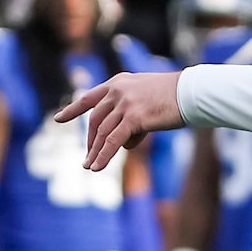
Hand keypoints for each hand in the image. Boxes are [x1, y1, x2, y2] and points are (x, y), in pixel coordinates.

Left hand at [54, 70, 183, 172]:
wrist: (192, 92)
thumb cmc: (175, 98)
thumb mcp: (146, 102)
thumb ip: (131, 118)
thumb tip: (124, 143)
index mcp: (118, 83)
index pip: (89, 98)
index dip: (73, 110)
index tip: (59, 119)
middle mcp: (118, 90)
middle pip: (95, 120)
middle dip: (90, 142)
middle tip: (87, 158)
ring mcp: (125, 103)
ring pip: (102, 133)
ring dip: (95, 152)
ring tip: (90, 167)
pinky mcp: (134, 116)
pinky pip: (113, 141)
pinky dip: (104, 156)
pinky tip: (98, 167)